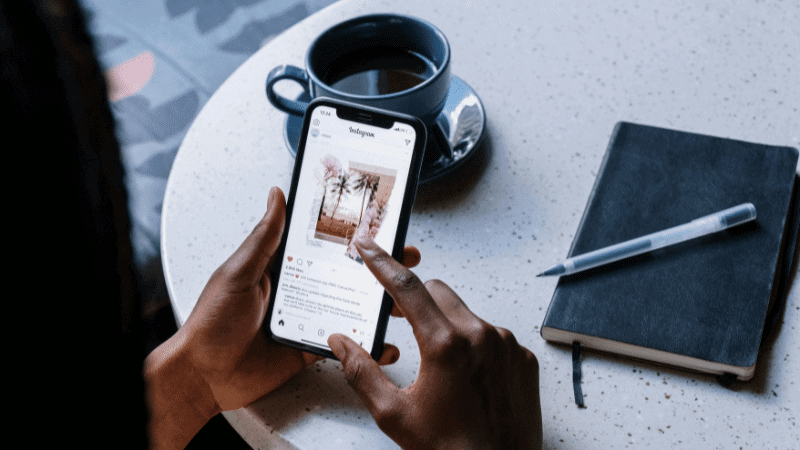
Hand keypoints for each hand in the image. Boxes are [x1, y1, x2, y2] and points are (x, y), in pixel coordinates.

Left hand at [177, 187, 420, 410]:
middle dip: (380, 266)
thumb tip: (277, 196)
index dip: (355, 234)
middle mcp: (302, 288)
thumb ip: (264, 238)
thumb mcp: (239, 272)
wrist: (204, 375)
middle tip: (407, 256)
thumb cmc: (212, 321)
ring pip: (353, 306)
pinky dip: (367, 344)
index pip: (327, 243)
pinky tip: (384, 342)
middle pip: (348, 273)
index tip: (382, 223)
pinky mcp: (312, 347)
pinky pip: (346, 344)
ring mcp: (310, 318)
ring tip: (403, 300)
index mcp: (285, 265)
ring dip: (380, 303)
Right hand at [327, 237, 542, 449]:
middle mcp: (481, 336)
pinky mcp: (522, 358)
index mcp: (446, 345)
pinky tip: (465, 375)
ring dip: (445, 323)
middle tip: (398, 318)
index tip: (369, 246)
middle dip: (415, 299)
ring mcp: (506, 345)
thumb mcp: (394, 414)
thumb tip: (340, 342)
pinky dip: (473, 343)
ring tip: (437, 363)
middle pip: (438, 292)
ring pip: (465, 313)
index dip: (382, 263)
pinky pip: (491, 334)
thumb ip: (362, 372)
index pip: (406, 288)